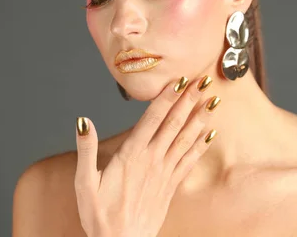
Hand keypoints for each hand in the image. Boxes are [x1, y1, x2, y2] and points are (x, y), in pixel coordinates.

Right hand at [74, 75, 219, 236]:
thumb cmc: (100, 216)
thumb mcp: (84, 183)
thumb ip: (85, 150)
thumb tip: (83, 122)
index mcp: (131, 155)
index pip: (153, 119)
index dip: (167, 97)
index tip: (180, 80)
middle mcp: (152, 160)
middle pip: (174, 123)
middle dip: (189, 100)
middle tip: (203, 81)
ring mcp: (164, 172)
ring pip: (186, 139)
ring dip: (200, 118)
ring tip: (213, 100)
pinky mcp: (171, 185)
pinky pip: (190, 161)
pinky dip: (202, 146)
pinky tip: (211, 133)